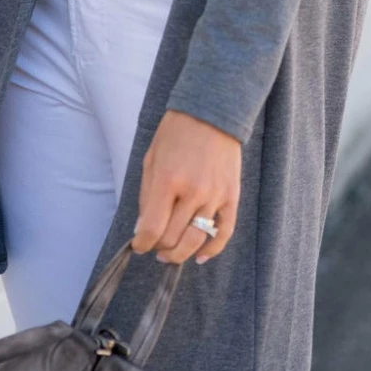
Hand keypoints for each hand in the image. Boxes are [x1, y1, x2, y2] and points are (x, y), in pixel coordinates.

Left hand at [131, 109, 241, 265]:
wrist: (212, 114)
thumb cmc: (176, 134)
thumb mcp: (151, 160)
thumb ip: (146, 197)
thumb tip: (142, 230)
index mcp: (168, 181)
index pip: (151, 230)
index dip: (141, 244)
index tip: (139, 244)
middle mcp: (192, 192)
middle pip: (172, 239)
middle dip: (158, 247)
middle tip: (154, 244)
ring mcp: (215, 195)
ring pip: (196, 240)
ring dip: (180, 254)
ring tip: (171, 254)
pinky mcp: (232, 196)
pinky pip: (224, 232)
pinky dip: (212, 249)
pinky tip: (200, 256)